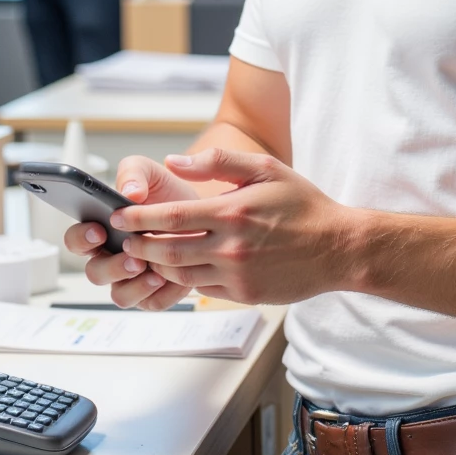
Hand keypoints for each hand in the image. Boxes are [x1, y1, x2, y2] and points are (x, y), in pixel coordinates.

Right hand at [64, 156, 201, 310]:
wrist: (203, 214)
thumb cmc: (168, 194)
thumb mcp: (151, 173)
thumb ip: (133, 173)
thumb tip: (130, 192)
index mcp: (101, 229)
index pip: (76, 240)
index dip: (81, 238)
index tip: (99, 230)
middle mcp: (111, 257)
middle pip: (94, 273)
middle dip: (112, 268)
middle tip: (133, 258)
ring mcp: (130, 278)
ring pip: (119, 295)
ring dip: (135, 287)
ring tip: (156, 272)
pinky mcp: (153, 293)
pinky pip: (150, 303)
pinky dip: (162, 294)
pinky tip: (175, 279)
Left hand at [109, 148, 357, 305]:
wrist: (338, 247)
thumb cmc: (302, 205)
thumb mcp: (265, 168)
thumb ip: (218, 161)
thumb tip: (174, 161)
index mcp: (232, 211)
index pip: (170, 217)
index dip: (138, 218)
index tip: (118, 216)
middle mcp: (231, 246)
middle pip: (167, 250)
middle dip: (138, 245)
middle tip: (121, 239)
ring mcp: (237, 274)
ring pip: (180, 273)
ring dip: (156, 265)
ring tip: (142, 254)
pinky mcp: (244, 293)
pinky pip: (202, 288)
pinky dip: (184, 279)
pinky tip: (177, 269)